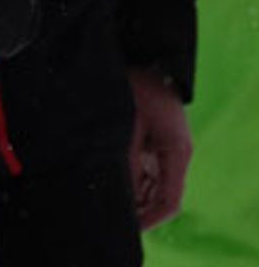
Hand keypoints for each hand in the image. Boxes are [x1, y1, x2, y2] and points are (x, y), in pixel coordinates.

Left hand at [126, 67, 191, 228]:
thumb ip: (128, 157)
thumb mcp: (129, 123)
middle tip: (113, 218)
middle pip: (160, 194)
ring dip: (134, 194)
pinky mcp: (155, 139)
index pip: (169, 200)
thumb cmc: (137, 86)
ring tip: (109, 203)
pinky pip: (146, 167)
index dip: (151, 218)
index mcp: (177, 152)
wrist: (144, 58)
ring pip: (152, 182)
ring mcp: (167, 147)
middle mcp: (176, 153)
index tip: (130, 228)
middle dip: (139, 209)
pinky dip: (132, 178)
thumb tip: (122, 189)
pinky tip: (113, 184)